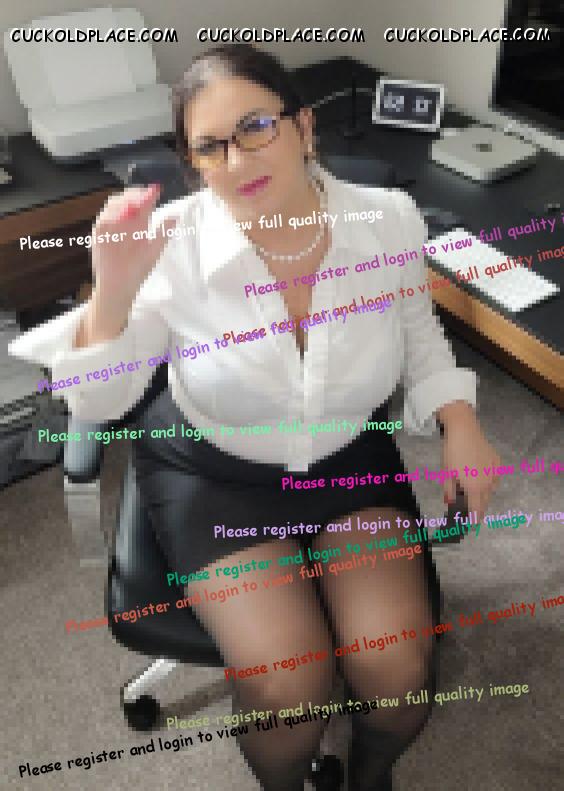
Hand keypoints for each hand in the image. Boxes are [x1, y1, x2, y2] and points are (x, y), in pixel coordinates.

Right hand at [91, 184, 176, 305]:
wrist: (121, 288)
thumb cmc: (137, 270)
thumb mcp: (154, 250)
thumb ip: (163, 233)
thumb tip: (175, 216)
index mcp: (136, 224)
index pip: (139, 202)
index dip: (147, 195)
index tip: (157, 189)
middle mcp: (122, 223)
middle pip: (124, 200)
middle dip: (134, 195)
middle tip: (145, 195)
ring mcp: (109, 229)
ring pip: (111, 207)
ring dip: (123, 202)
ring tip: (135, 202)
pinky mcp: (98, 237)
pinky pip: (102, 222)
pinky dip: (111, 216)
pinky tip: (122, 215)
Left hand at [439, 402, 500, 520]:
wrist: (463, 430)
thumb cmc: (452, 453)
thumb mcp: (446, 473)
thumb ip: (449, 491)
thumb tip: (450, 503)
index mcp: (475, 488)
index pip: (477, 510)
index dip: (474, 519)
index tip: (471, 523)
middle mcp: (488, 483)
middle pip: (485, 502)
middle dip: (478, 506)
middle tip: (469, 507)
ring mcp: (495, 472)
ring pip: (490, 489)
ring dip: (482, 492)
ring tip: (472, 487)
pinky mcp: (498, 462)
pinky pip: (494, 477)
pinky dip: (488, 479)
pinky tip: (479, 473)